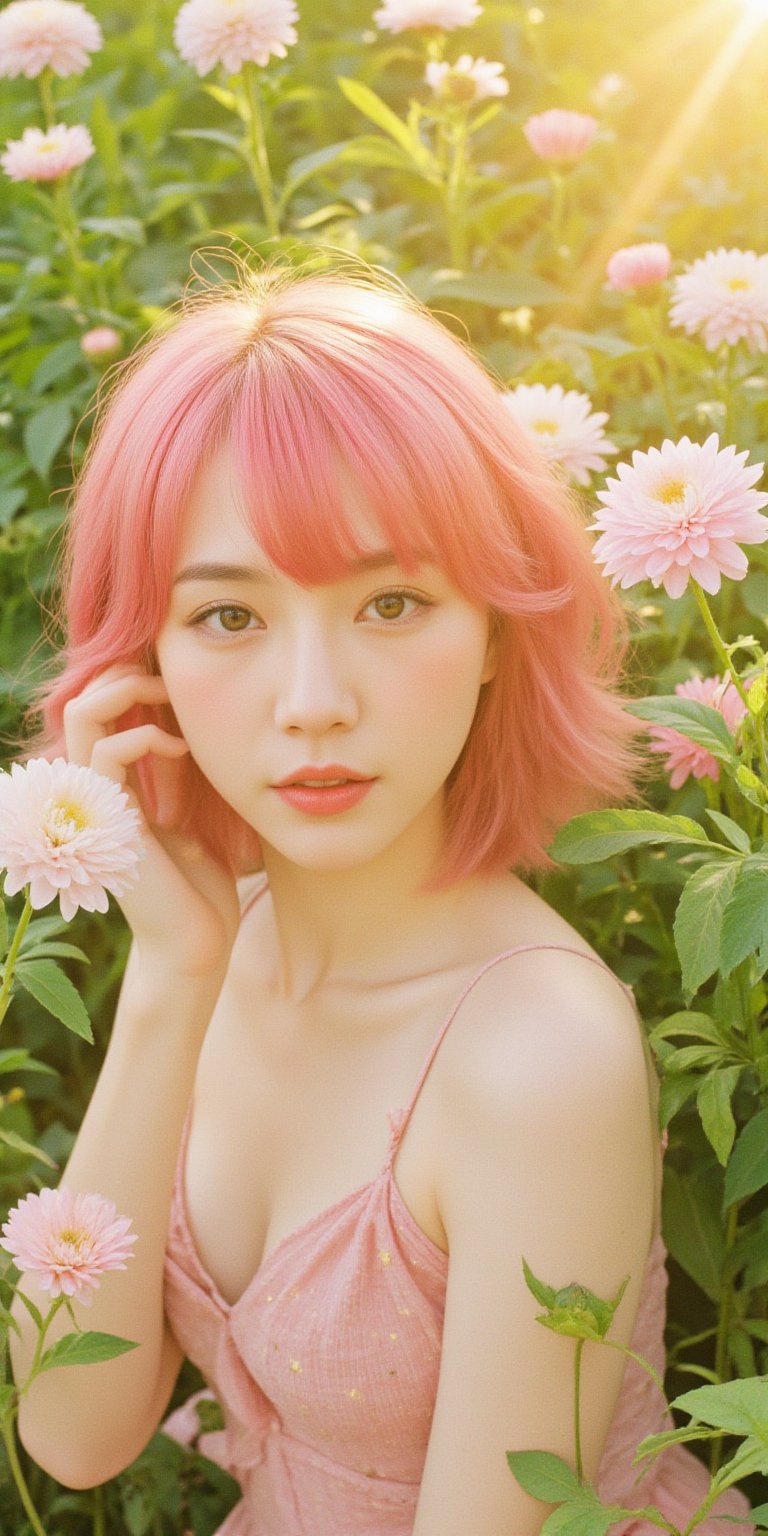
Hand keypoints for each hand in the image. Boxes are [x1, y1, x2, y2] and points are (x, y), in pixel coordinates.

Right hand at [63, 662, 241, 977]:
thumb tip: (203, 726)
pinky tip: (181, 749)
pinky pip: (109, 750)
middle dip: (127, 673)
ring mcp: (95, 801)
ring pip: (84, 711)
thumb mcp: (196, 813)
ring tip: (169, 697)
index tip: (180, 682)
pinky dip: (147, 736)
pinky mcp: (109, 817)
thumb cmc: (204, 887)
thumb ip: (185, 773)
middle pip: (83, 697)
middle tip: (171, 679)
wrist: (196, 944)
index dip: (131, 680)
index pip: (100, 709)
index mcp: (111, 786)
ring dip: (131, 690)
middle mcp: (93, 788)